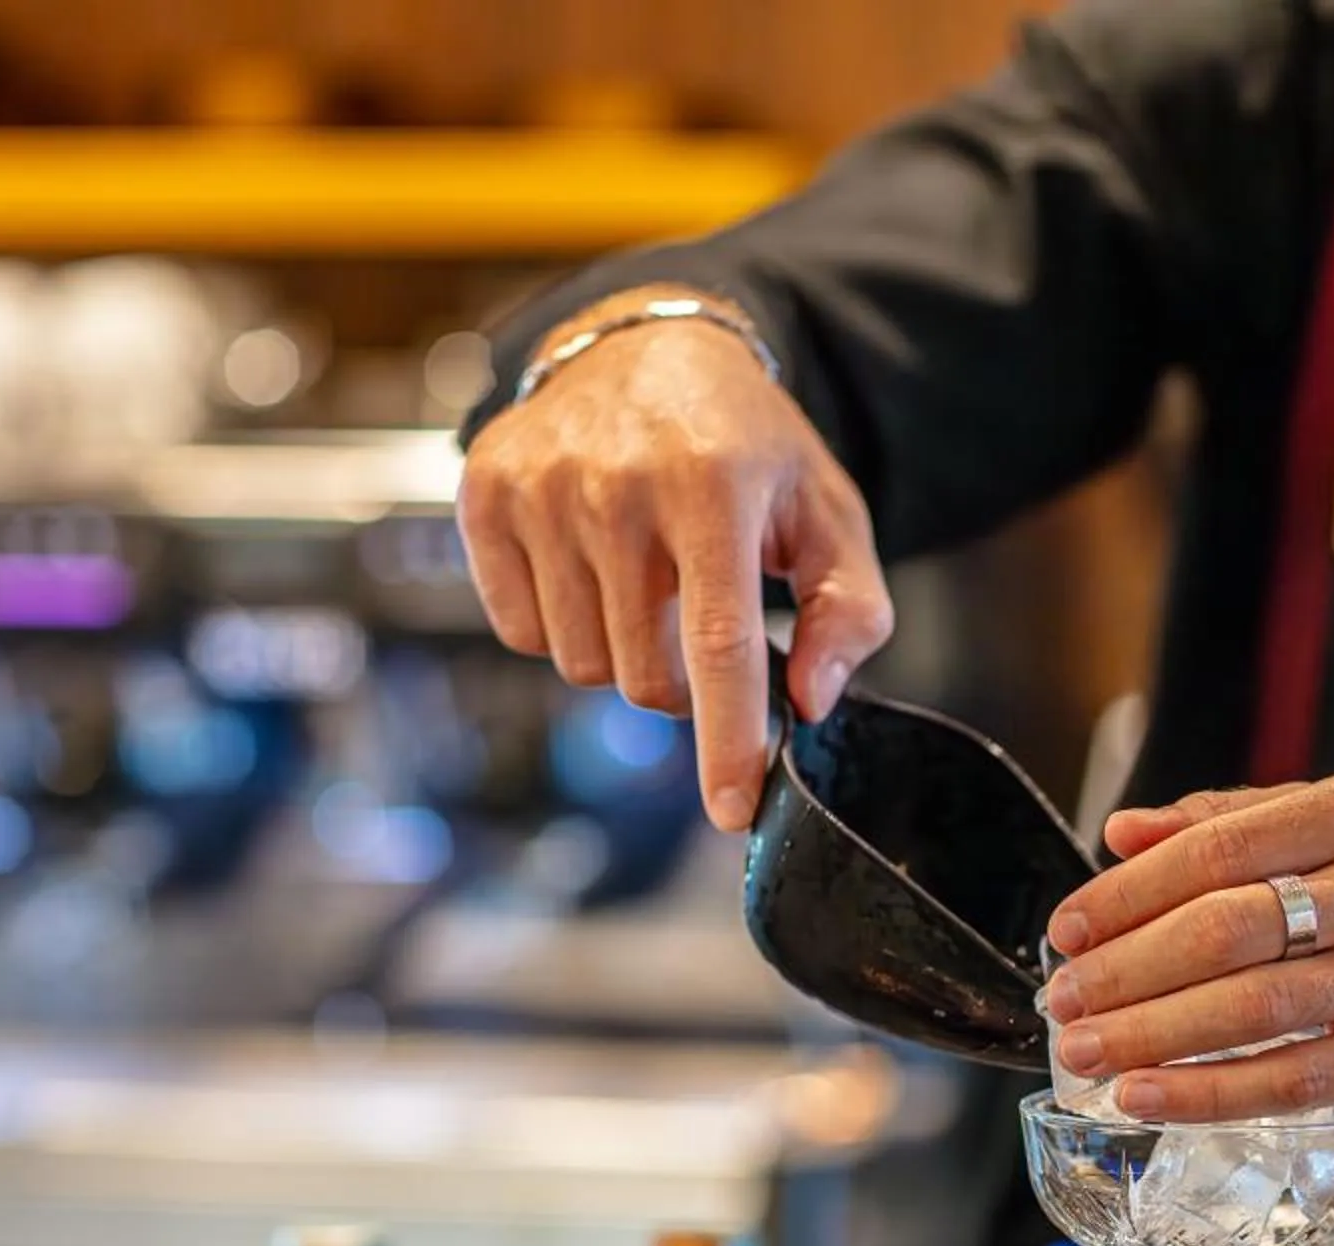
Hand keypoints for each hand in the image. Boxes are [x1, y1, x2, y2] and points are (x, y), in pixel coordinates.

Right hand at [456, 296, 892, 830]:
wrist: (644, 348)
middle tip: (698, 614)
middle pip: (644, 676)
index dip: (727, 741)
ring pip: (580, 664)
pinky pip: (521, 631)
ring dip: (621, 650)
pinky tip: (590, 565)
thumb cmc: (749, 449)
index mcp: (713, 485)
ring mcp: (541, 487)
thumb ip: (848, 614)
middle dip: (682, 679)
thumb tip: (810, 700)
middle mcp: (616, 482)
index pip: (717, 646)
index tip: (733, 810)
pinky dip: (561, 622)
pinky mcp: (485, 495)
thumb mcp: (828, 516)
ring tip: (647, 579)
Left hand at [1041, 770, 1333, 1120]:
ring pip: (1254, 1008)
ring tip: (1082, 1053)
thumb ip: (1235, 822)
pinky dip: (1208, 1093)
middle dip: (1126, 971)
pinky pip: (1296, 1080)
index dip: (1129, 894)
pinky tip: (1145, 1096)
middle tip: (1061, 1002)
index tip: (1067, 930)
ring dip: (1149, 1036)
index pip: (1220, 849)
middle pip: (1229, 929)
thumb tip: (1120, 834)